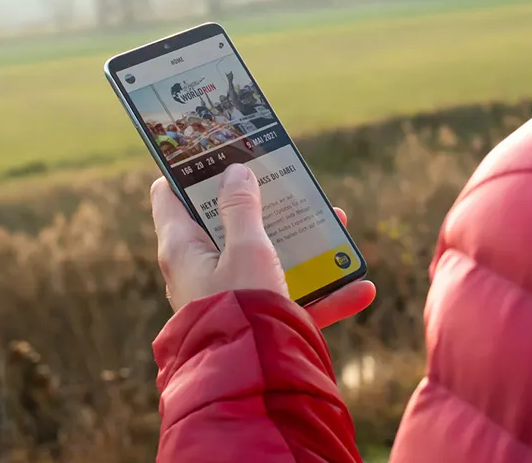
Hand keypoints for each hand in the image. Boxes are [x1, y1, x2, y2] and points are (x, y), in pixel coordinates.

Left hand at [151, 164, 376, 328]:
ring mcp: (233, 296)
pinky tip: (361, 287)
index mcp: (182, 248)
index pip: (170, 196)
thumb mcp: (245, 247)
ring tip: (336, 222)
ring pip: (268, 258)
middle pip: (228, 223)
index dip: (188, 169)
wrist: (253, 383)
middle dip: (263, 202)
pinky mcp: (261, 322)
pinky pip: (295, 300)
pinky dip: (327, 294)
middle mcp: (202, 271)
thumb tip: (235, 172)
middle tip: (286, 178)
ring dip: (304, 242)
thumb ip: (241, 207)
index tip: (215, 149)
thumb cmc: (240, 307)